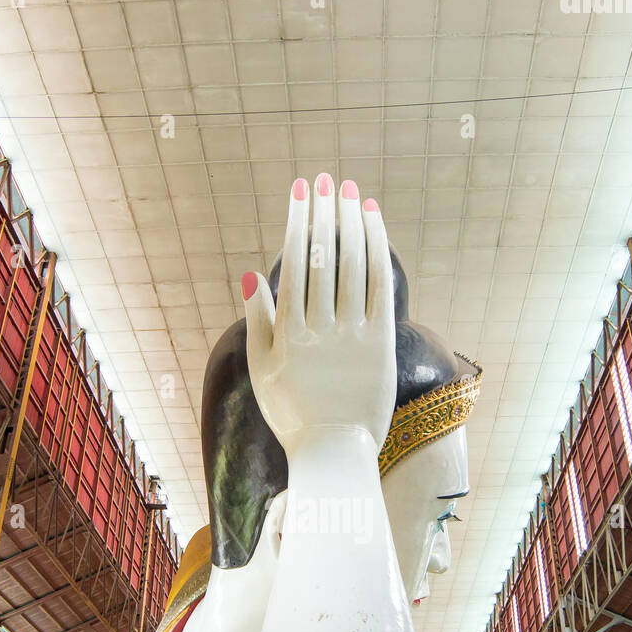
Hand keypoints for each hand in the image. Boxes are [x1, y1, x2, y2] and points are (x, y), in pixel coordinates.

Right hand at [242, 174, 395, 456]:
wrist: (334, 453)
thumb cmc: (293, 415)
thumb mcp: (263, 370)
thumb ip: (257, 321)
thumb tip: (251, 274)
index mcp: (289, 332)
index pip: (295, 262)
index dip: (299, 220)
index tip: (301, 189)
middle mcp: (321, 328)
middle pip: (325, 256)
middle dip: (325, 211)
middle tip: (327, 178)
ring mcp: (353, 335)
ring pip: (354, 265)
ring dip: (353, 222)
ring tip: (351, 193)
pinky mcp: (380, 342)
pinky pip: (380, 286)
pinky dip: (377, 251)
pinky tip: (374, 225)